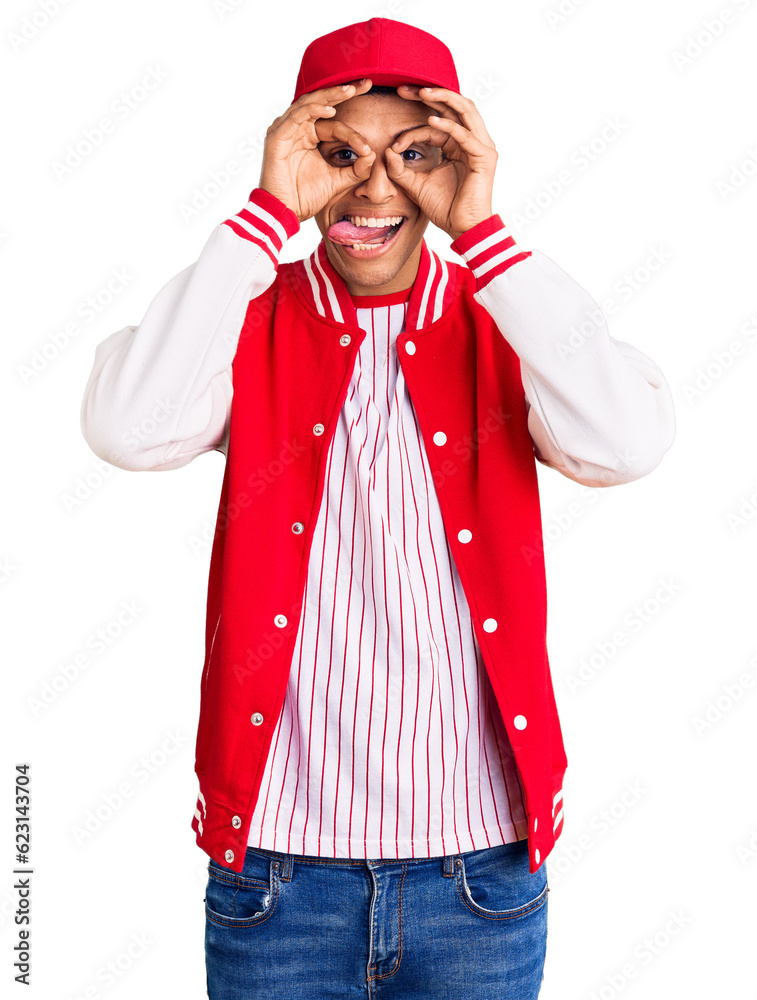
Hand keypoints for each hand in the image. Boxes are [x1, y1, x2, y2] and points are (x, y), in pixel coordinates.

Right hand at [259, 79, 376, 222]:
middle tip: (366, 83)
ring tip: (349, 91)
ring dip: (330, 96)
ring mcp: (285, 131)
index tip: (367, 147)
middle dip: (343, 92)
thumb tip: (373, 155)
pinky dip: (313, 110)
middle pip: (321, 103)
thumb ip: (355, 169)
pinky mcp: (277, 137)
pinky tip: (330, 109)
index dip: (353, 130)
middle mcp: (297, 129)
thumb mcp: (337, 180)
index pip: (334, 123)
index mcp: (309, 136)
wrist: (285, 212)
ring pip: (309, 104)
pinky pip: (296, 116)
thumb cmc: (305, 197)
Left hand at [384, 86, 497, 239]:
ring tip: (421, 93)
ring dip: (443, 99)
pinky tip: (430, 121)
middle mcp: (472, 141)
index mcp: (458, 145)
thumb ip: (401, 169)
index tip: (394, 142)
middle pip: (452, 107)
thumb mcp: (416, 185)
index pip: (435, 124)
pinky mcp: (484, 157)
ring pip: (464, 111)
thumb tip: (386, 152)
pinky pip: (465, 135)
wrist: (463, 228)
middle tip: (403, 88)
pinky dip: (449, 126)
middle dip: (428, 95)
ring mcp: (481, 147)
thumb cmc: (445, 208)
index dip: (413, 128)